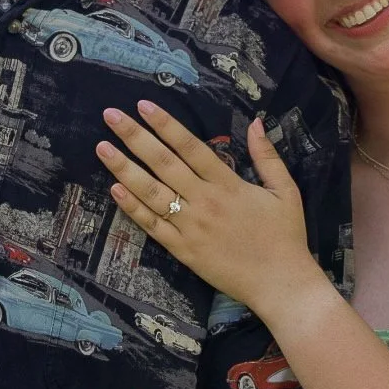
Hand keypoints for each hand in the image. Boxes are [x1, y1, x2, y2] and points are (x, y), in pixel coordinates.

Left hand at [98, 105, 318, 317]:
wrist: (280, 283)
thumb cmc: (285, 236)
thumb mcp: (286, 191)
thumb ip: (267, 156)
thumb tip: (255, 122)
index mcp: (228, 184)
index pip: (190, 147)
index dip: (166, 125)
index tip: (143, 105)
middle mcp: (204, 202)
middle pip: (163, 163)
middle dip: (135, 137)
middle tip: (111, 116)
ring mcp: (190, 227)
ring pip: (151, 193)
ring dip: (124, 168)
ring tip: (102, 148)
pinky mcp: (182, 250)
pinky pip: (152, 225)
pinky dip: (132, 207)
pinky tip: (115, 189)